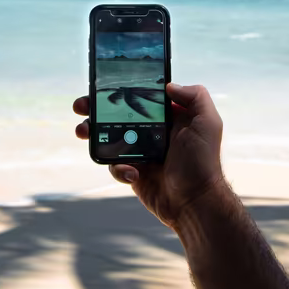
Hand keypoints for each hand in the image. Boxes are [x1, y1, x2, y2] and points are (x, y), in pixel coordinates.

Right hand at [73, 82, 227, 230]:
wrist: (195, 203)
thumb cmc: (203, 163)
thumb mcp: (207, 123)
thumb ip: (196, 97)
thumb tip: (169, 85)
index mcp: (168, 117)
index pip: (140, 97)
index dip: (122, 89)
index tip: (102, 85)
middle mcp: (152, 132)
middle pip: (118, 114)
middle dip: (96, 108)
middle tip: (81, 106)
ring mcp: (140, 152)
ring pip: (108, 137)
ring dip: (92, 132)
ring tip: (84, 132)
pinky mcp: (133, 171)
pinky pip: (114, 165)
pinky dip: (117, 167)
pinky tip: (132, 172)